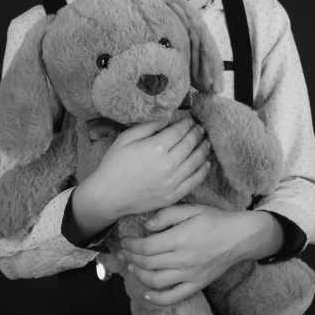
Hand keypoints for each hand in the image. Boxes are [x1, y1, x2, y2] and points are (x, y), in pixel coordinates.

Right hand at [80, 115, 211, 221]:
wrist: (108, 196)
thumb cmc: (114, 165)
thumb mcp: (126, 138)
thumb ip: (149, 126)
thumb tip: (168, 118)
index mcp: (156, 147)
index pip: (179, 131)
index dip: (186, 124)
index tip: (190, 120)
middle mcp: (168, 164)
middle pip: (190, 144)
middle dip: (197, 134)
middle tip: (201, 128)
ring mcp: (172, 182)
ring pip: (196, 161)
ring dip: (204, 149)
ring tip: (207, 142)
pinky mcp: (173, 195)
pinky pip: (194, 181)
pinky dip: (203, 171)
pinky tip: (206, 163)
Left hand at [118, 204, 246, 304]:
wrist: (240, 237)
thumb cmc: (215, 220)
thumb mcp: (192, 209)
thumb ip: (167, 215)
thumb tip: (147, 226)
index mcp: (180, 239)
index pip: (146, 247)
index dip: (131, 246)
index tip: (124, 242)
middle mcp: (183, 259)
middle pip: (148, 264)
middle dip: (130, 259)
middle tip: (122, 254)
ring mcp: (190, 275)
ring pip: (156, 281)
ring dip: (139, 276)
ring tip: (131, 268)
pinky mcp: (197, 284)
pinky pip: (174, 296)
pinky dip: (158, 299)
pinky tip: (146, 294)